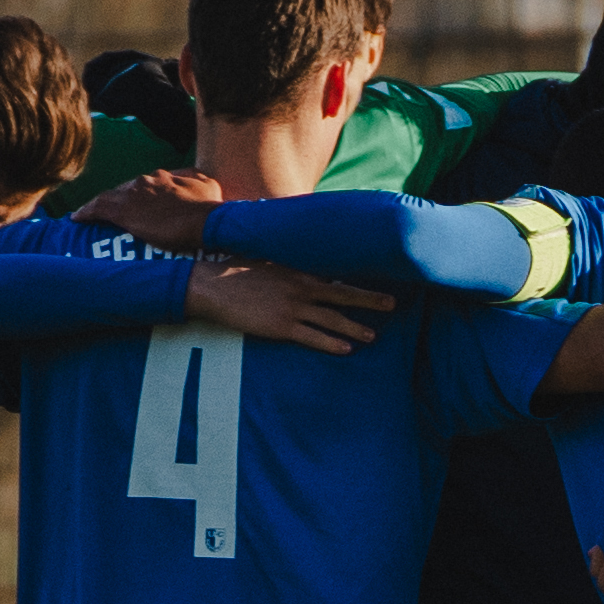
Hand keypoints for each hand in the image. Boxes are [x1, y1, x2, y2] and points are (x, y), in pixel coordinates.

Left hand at [79, 170, 224, 254]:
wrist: (206, 221)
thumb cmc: (210, 208)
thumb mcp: (208, 186)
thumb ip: (197, 181)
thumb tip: (196, 180)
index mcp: (165, 176)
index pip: (146, 183)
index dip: (139, 194)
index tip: (136, 204)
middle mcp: (147, 180)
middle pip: (126, 189)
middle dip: (120, 201)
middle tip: (116, 216)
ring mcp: (134, 194)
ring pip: (109, 196)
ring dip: (100, 205)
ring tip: (89, 216)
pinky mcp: (125, 211)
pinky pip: (98, 208)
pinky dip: (87, 212)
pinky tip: (77, 218)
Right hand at [183, 256, 391, 355]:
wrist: (211, 285)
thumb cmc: (235, 270)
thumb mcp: (265, 258)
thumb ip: (285, 259)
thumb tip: (295, 254)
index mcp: (298, 270)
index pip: (336, 275)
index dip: (358, 279)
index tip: (377, 280)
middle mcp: (301, 288)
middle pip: (343, 294)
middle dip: (369, 300)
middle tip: (392, 304)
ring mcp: (292, 308)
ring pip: (332, 319)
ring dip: (354, 328)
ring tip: (373, 336)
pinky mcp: (280, 327)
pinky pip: (311, 337)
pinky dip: (330, 343)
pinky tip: (346, 350)